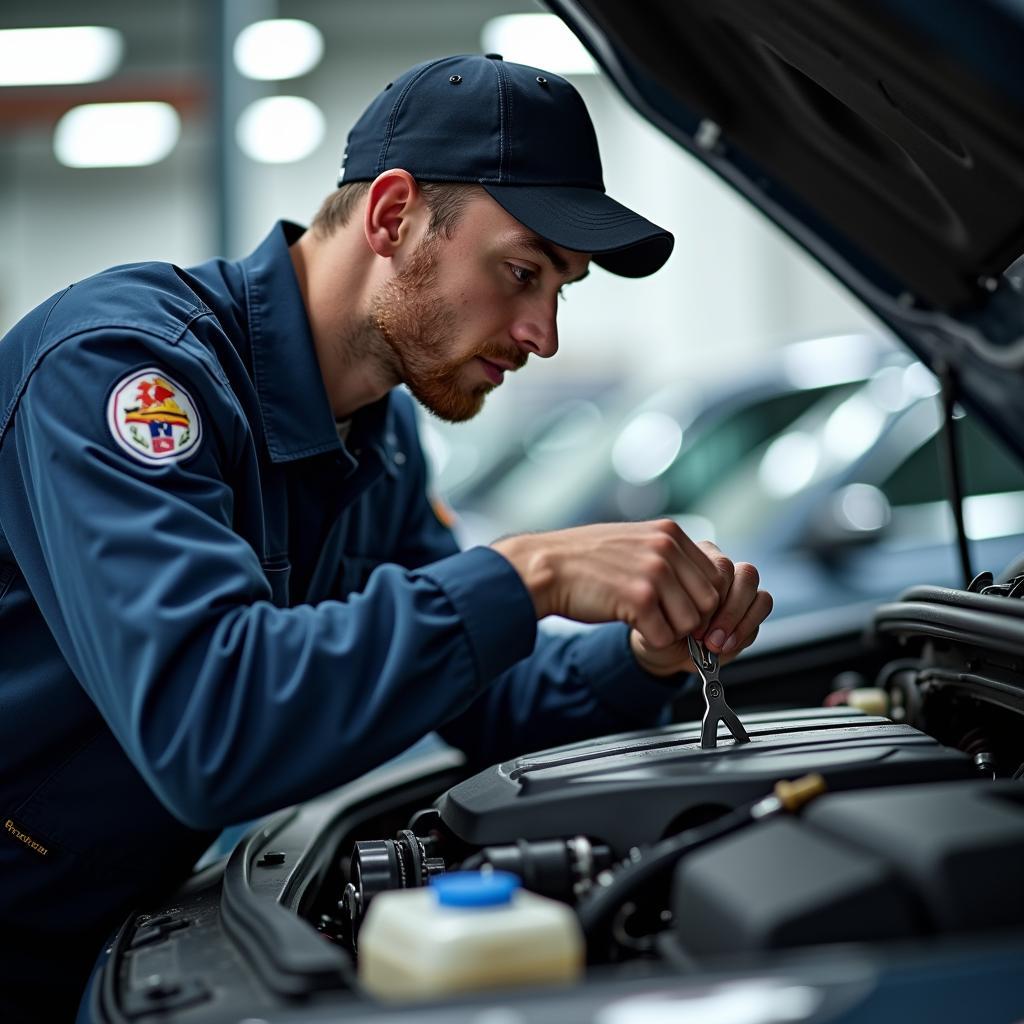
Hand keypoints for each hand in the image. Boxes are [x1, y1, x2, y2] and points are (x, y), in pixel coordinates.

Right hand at [492, 520, 754, 659]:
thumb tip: (695, 583)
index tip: (682, 610)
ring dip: (669, 630)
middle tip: (662, 620)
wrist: (545, 567)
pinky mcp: (639, 598)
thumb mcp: (633, 542)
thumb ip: (666, 555)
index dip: (700, 599)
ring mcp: (654, 572)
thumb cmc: (583, 559)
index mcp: (669, 532)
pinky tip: (628, 624)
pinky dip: (649, 639)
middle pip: (708, 601)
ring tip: (641, 619)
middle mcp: (666, 548)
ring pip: (690, 622)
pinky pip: (664, 636)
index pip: (714, 575)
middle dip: (689, 618)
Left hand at [629, 540, 771, 675]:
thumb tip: (699, 612)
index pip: (721, 566)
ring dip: (739, 623)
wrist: (664, 648)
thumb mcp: (659, 616)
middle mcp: (723, 569)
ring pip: (759, 593)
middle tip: (708, 639)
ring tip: (716, 644)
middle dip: (729, 612)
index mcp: (697, 559)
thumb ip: (677, 608)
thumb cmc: (659, 626)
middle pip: (746, 575)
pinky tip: (726, 646)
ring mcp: (740, 588)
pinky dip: (746, 630)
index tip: (692, 626)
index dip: (711, 598)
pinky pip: (762, 610)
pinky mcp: (752, 608)